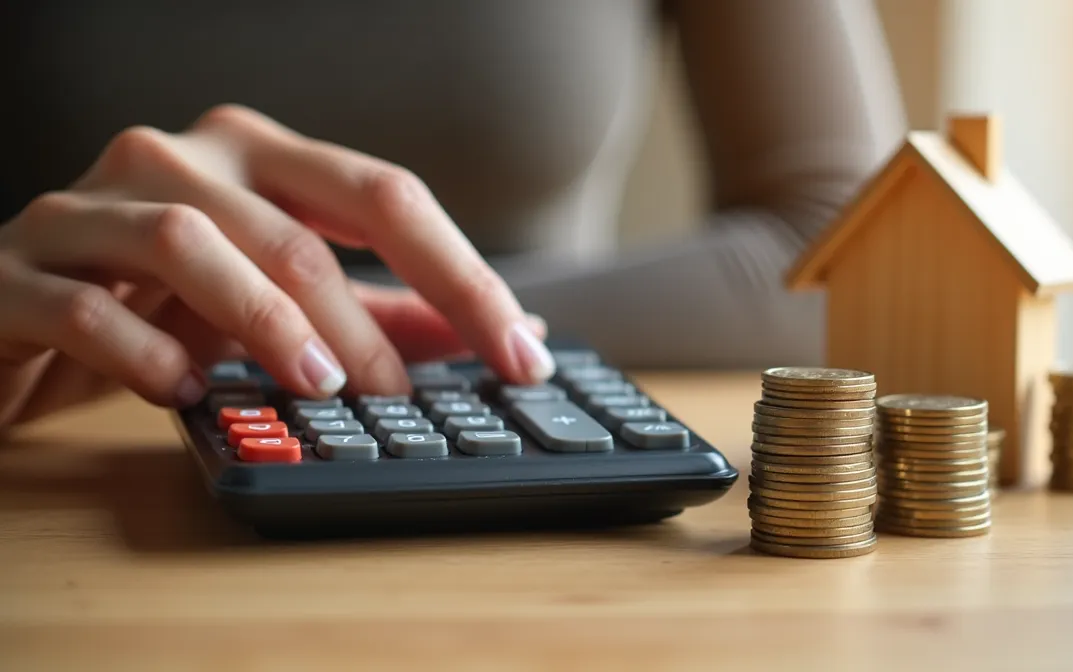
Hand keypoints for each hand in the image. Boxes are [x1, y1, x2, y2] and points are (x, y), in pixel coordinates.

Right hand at [0, 105, 554, 427]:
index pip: (385, 199)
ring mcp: (90, 207)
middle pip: (296, 226)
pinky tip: (186, 391)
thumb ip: (376, 313)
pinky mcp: (18, 268)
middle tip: (404, 398)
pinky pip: (83, 304)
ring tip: (316, 389)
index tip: (521, 351)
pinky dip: (142, 351)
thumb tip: (493, 331)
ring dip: (265, 321)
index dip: (463, 276)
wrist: (8, 314)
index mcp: (258, 160)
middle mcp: (178, 161)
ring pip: (189, 241)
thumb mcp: (279, 307)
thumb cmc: (156, 305)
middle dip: (367, 321)